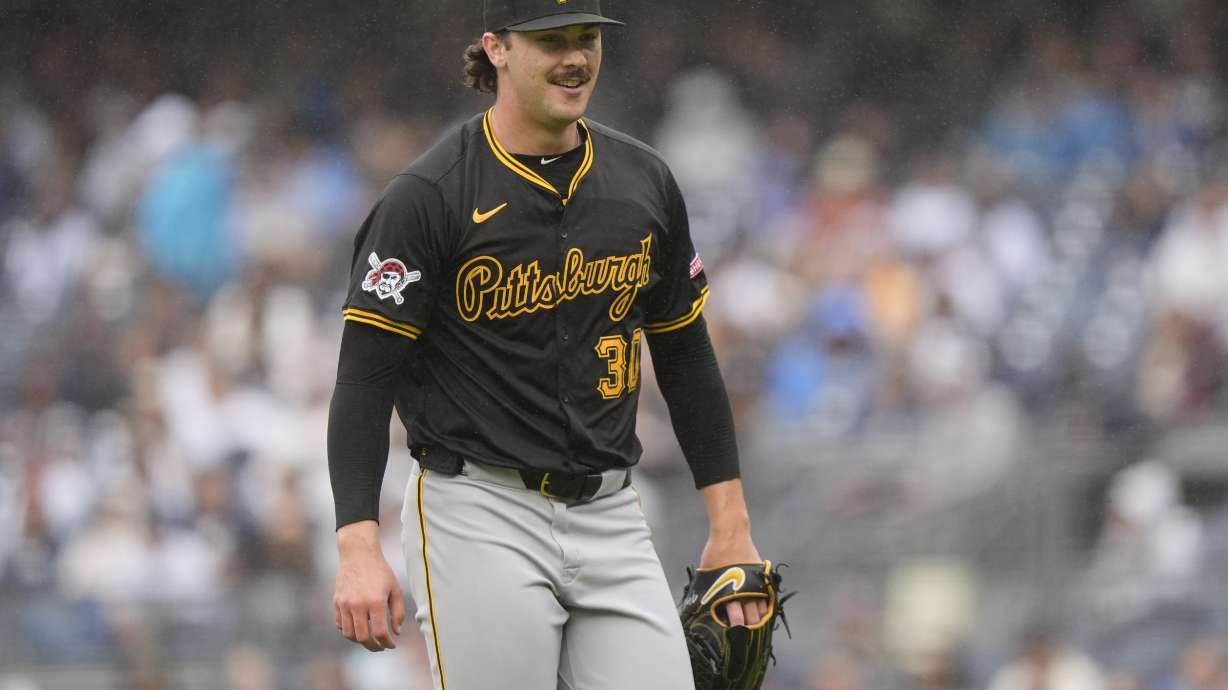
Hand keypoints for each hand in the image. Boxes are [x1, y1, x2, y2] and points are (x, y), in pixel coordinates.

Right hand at [334, 521, 406, 651]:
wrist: (359, 554)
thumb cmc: (380, 571)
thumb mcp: (395, 589)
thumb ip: (398, 612)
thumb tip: (396, 632)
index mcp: (375, 602)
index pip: (380, 632)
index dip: (387, 643)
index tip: (392, 644)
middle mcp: (358, 605)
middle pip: (363, 638)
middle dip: (373, 646)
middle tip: (381, 647)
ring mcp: (345, 604)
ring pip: (349, 634)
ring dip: (360, 640)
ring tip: (370, 639)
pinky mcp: (337, 602)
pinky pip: (340, 624)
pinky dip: (349, 630)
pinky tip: (358, 628)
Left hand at [698, 532, 769, 627]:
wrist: (731, 534)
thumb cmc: (715, 553)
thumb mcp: (706, 573)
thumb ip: (706, 589)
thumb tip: (698, 602)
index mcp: (727, 592)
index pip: (733, 617)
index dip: (732, 627)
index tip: (729, 632)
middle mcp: (743, 591)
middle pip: (748, 618)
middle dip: (745, 628)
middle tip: (740, 634)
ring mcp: (755, 585)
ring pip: (759, 611)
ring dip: (755, 620)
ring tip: (751, 628)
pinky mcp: (761, 578)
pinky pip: (766, 599)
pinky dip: (764, 608)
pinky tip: (760, 614)